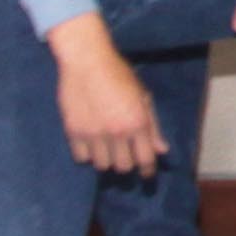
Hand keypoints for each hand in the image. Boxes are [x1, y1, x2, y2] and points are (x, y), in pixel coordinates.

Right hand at [48, 16, 167, 176]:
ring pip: (102, 165)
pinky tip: (90, 144)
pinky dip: (87, 155)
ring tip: (106, 148)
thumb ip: (152, 126)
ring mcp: (94, 133)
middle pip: (123, 167)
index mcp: (138, 122)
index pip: (146, 159)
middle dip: (126, 164)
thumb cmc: (119, 75)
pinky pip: (81, 158)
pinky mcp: (73, 131)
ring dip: (106, 160)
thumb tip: (161, 150)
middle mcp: (117, 132)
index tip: (147, 175)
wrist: (87, 61)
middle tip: (124, 156)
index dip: (148, 171)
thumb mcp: (143, 97)